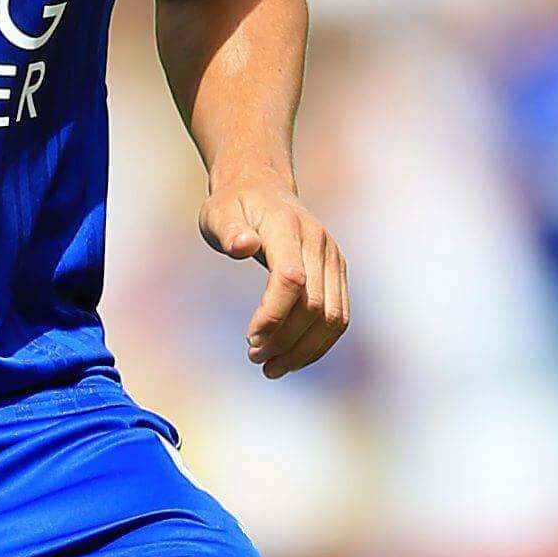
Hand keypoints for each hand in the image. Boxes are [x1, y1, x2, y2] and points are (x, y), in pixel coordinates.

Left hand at [201, 166, 348, 378]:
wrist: (262, 189)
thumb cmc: (233, 207)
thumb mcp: (218, 213)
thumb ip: (229, 230)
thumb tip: (242, 245)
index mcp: (288, 227)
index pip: (291, 279)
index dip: (273, 315)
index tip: (249, 337)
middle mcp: (319, 244)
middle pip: (314, 306)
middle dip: (285, 340)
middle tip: (254, 358)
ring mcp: (334, 259)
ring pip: (334, 318)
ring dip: (305, 350)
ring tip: (271, 368)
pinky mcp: (338, 273)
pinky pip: (339, 317)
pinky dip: (319, 344)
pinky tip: (292, 358)